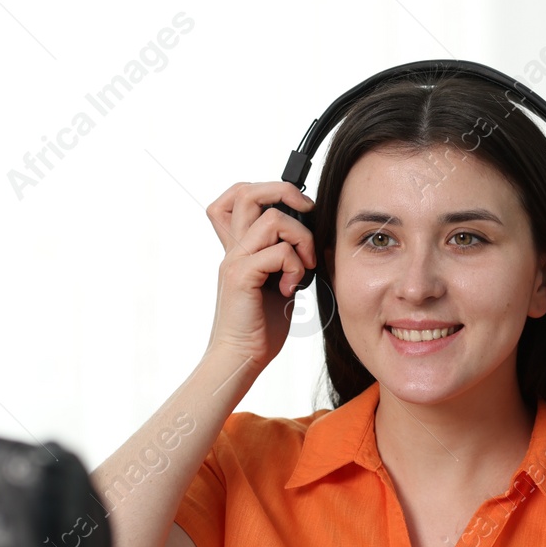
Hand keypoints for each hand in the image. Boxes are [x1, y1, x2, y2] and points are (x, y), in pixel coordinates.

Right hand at [203, 180, 317, 367]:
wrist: (241, 357)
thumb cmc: (261, 327)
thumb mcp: (279, 283)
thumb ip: (286, 258)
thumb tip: (312, 240)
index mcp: (240, 247)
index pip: (238, 196)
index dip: (270, 190)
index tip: (300, 210)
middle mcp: (233, 248)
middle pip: (249, 192)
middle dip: (287, 194)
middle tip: (308, 217)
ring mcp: (234, 260)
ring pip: (272, 219)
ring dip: (301, 239)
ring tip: (304, 267)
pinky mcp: (241, 276)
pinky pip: (278, 252)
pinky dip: (295, 267)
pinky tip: (292, 288)